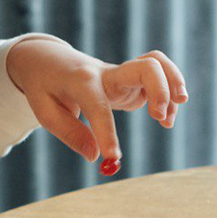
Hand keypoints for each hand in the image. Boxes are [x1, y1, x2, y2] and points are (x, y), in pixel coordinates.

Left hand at [6, 38, 188, 163]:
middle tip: (161, 118)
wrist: (47, 58)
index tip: (113, 159)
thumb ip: (70, 134)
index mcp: (81, 82)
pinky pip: (157, 76)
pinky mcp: (129, 80)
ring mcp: (120, 74)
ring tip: (168, 119)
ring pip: (156, 64)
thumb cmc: (44, 86)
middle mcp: (106, 74)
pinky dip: (169, 92)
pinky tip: (166, 117)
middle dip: (160, 90)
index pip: (98, 106)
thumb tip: (95, 156)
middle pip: (145, 67)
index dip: (107, 133)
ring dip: (172, 85)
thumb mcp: (45, 111)